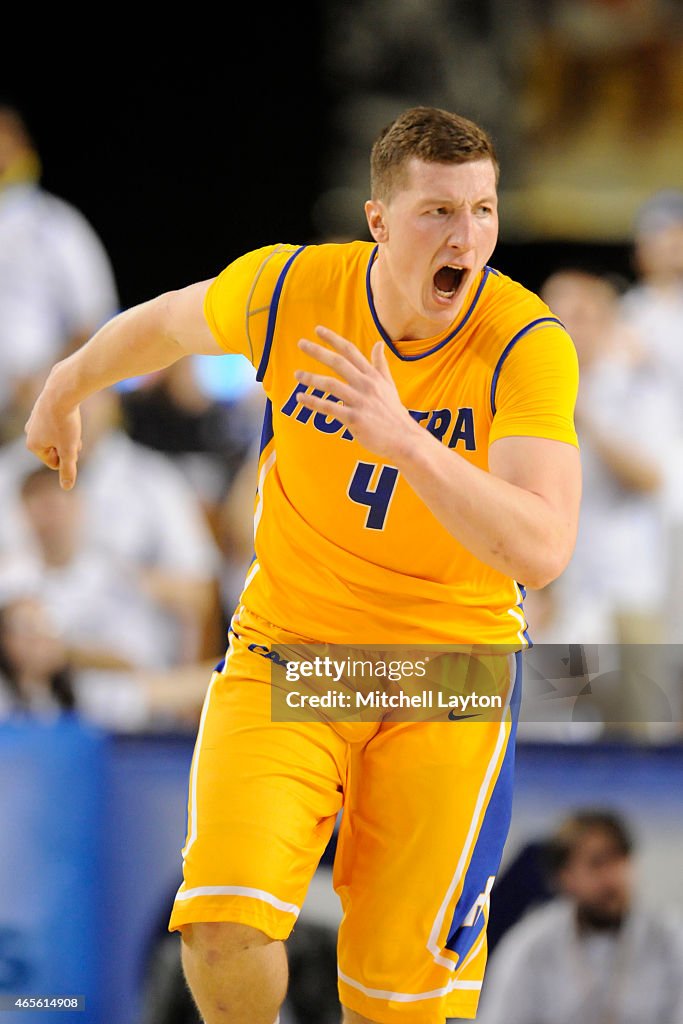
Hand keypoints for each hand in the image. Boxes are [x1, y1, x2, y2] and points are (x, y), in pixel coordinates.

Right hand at [24, 380, 82, 489]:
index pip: (54, 463)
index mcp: (33, 445)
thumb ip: (68, 469)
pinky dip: (66, 419)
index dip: (68, 457)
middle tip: (75, 434)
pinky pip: (58, 420)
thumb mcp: (69, 449)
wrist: (63, 389)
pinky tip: (70, 411)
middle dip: (69, 445)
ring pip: (58, 434)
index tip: (73, 445)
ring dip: (69, 433)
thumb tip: (67, 487)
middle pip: (56, 448)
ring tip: (73, 423)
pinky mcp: (43, 406)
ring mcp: (34, 418)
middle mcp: (30, 431)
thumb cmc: (65, 421)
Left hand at [295, 326, 417, 462]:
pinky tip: (301, 398)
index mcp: (373, 376)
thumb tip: (378, 343)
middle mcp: (366, 385)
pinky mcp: (354, 419)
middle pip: (338, 362)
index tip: (318, 330)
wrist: (404, 439)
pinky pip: (329, 408)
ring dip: (311, 379)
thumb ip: (380, 364)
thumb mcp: (389, 385)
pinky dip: (313, 402)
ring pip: (331, 385)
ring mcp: (360, 401)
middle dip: (318, 351)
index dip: (333, 339)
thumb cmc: (394, 413)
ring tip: (297, 375)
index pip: (351, 351)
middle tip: (301, 343)